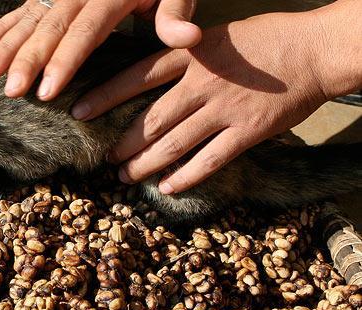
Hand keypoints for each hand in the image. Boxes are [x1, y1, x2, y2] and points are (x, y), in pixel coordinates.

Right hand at [0, 0, 200, 99]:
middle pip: (50, 26)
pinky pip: (23, 8)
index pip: (85, 31)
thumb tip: (187, 39)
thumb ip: (175, 13)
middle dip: (27, 60)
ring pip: (30, 18)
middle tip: (11, 91)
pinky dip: (3, 27)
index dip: (64, 61)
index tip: (48, 91)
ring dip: (6, 46)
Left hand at [72, 10, 344, 193]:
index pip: (137, 76)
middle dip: (124, 143)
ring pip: (174, 144)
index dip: (104, 96)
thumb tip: (147, 81)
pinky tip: (167, 188)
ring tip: (125, 176)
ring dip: (145, 164)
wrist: (315, 50)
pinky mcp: (247, 132)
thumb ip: (183, 59)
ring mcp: (224, 109)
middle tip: (106, 158)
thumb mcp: (216, 37)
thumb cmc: (264, 41)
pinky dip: (185, 177)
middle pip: (151, 119)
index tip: (79, 112)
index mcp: (191, 55)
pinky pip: (209, 161)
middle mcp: (202, 83)